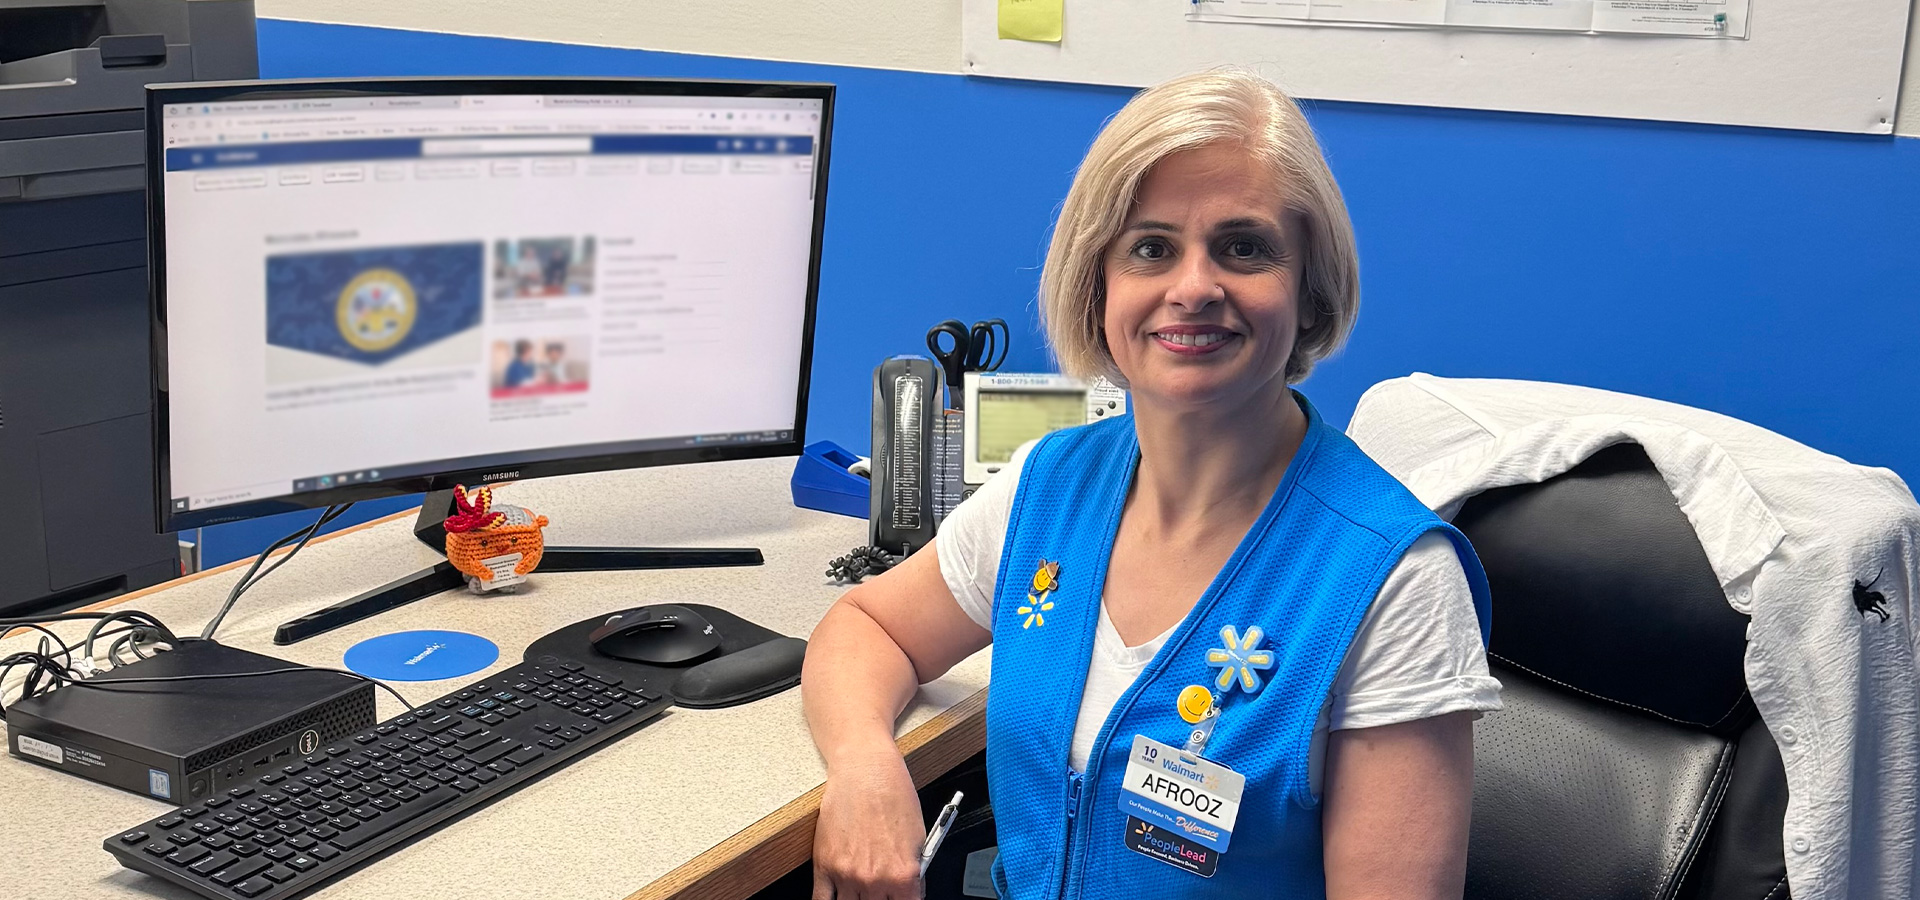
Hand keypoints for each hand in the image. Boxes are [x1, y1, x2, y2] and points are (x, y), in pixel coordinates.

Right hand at [812, 750, 925, 899]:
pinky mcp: (824, 866)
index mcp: (902, 875)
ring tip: (861, 889)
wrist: (865, 770)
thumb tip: (912, 890)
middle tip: (880, 891)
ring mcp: (846, 875)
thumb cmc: (893, 794)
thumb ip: (914, 872)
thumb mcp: (918, 838)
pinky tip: (837, 897)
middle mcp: (874, 880)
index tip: (900, 899)